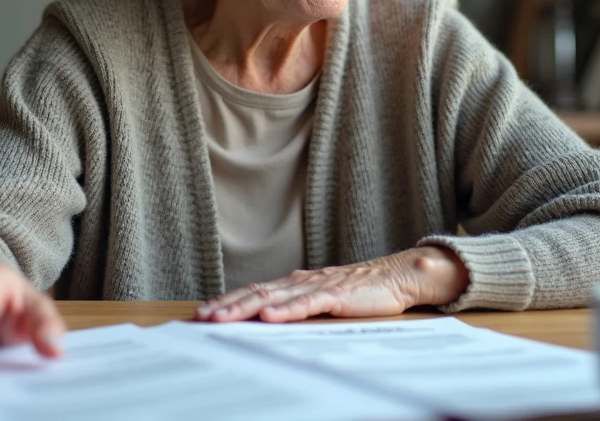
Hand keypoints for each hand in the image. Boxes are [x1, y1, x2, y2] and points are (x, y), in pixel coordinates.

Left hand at [195, 246, 469, 322]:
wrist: (399, 276)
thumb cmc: (361, 292)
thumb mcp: (322, 302)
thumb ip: (297, 308)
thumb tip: (267, 322)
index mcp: (294, 283)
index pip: (254, 292)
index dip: (227, 301)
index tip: (202, 313)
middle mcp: (300, 281)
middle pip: (256, 292)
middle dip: (226, 305)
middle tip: (201, 317)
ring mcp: (317, 286)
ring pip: (274, 297)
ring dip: (245, 308)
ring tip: (222, 318)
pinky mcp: (337, 294)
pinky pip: (307, 303)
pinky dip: (286, 309)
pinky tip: (269, 316)